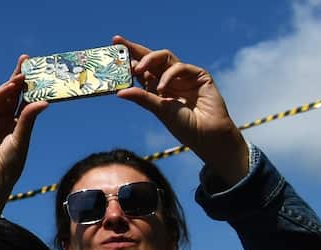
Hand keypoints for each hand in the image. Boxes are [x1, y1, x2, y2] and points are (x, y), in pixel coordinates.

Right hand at [0, 56, 47, 219]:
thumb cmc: (9, 166)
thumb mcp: (22, 141)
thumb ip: (28, 120)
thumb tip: (44, 102)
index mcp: (20, 123)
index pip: (27, 99)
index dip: (32, 85)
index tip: (41, 69)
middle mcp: (6, 119)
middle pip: (14, 93)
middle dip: (20, 77)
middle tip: (27, 60)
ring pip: (2, 97)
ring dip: (10, 84)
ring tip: (21, 74)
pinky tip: (8, 88)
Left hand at [113, 36, 249, 185]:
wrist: (207, 136)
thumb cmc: (184, 126)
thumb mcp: (159, 110)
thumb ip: (142, 98)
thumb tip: (119, 92)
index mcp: (158, 87)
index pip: (141, 69)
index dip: (128, 60)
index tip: (112, 50)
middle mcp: (170, 79)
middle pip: (151, 58)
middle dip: (134, 49)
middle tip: (119, 42)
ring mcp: (184, 76)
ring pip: (165, 57)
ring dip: (149, 60)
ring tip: (138, 69)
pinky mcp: (199, 75)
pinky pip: (181, 67)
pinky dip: (169, 76)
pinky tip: (162, 89)